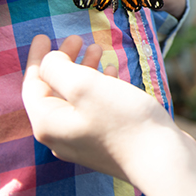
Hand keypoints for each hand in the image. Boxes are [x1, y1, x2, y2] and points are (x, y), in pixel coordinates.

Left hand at [22, 34, 174, 181]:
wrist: (162, 160)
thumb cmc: (123, 121)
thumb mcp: (84, 85)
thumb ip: (58, 68)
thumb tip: (49, 62)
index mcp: (49, 124)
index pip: (32, 86)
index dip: (37, 59)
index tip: (42, 35)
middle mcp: (61, 136)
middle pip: (53, 92)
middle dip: (63, 62)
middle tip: (76, 39)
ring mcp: (85, 142)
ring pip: (75, 99)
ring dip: (83, 71)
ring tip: (98, 49)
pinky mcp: (108, 142)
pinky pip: (93, 108)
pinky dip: (98, 86)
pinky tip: (112, 73)